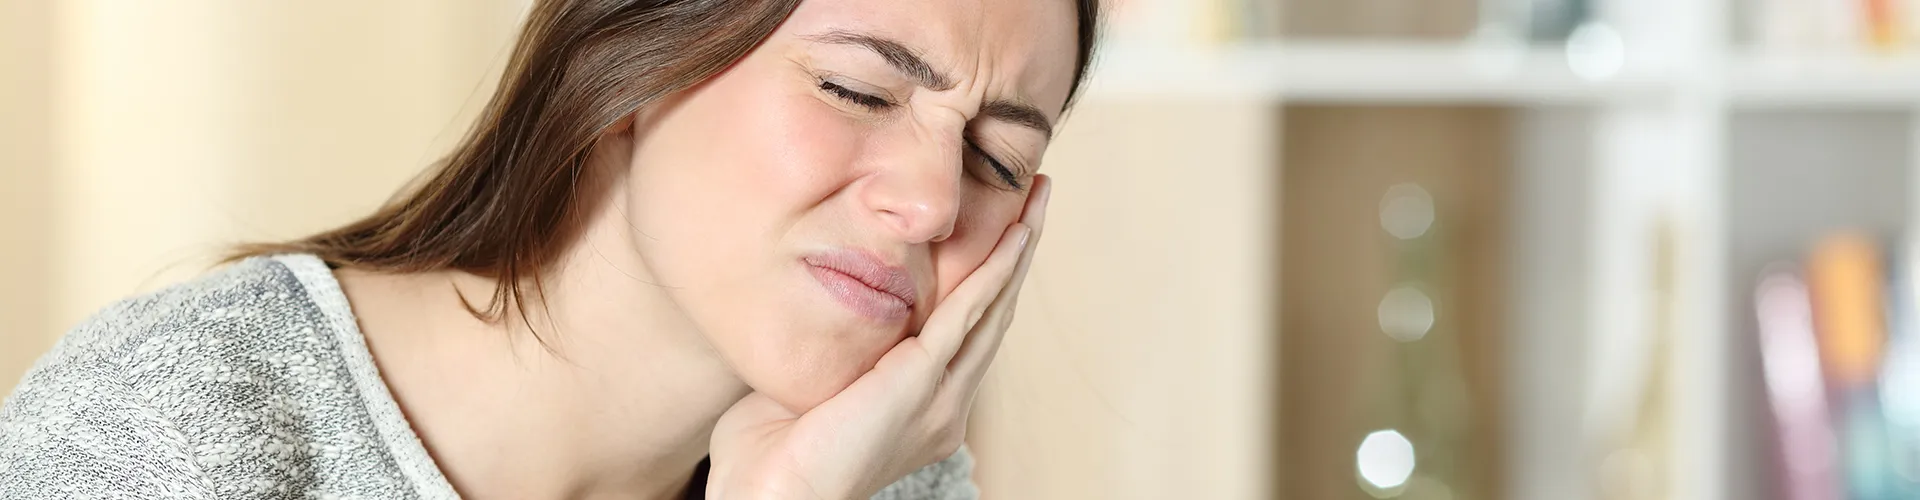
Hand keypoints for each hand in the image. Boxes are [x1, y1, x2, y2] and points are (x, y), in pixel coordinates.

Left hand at [705, 175, 1052, 498]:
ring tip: (1037, 200)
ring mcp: (940, 397)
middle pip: (995, 313)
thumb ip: (838, 345)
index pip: (968, 330)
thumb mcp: (816, 382)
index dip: (989, 277)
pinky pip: (968, 315)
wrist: (769, 497)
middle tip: (1037, 194)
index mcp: (925, 407)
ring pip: (992, 308)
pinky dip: (993, 271)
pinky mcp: (921, 382)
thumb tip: (826, 299)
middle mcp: (946, 404)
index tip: (1002, 226)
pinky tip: (1013, 236)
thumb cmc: (771, 452)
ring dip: (1018, 249)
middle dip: (1018, 250)